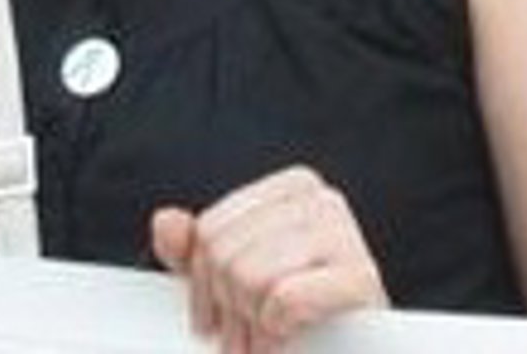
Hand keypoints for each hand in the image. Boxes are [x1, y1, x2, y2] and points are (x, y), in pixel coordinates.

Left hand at [151, 166, 386, 352]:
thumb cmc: (294, 315)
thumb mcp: (233, 280)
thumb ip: (195, 250)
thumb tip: (166, 223)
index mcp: (291, 187)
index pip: (211, 229)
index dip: (201, 285)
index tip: (212, 317)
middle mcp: (320, 199)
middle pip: (226, 254)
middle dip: (229, 310)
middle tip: (243, 336)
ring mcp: (345, 233)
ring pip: (250, 277)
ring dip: (252, 327)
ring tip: (263, 340)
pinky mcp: (361, 278)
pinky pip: (285, 299)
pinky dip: (276, 331)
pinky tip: (286, 338)